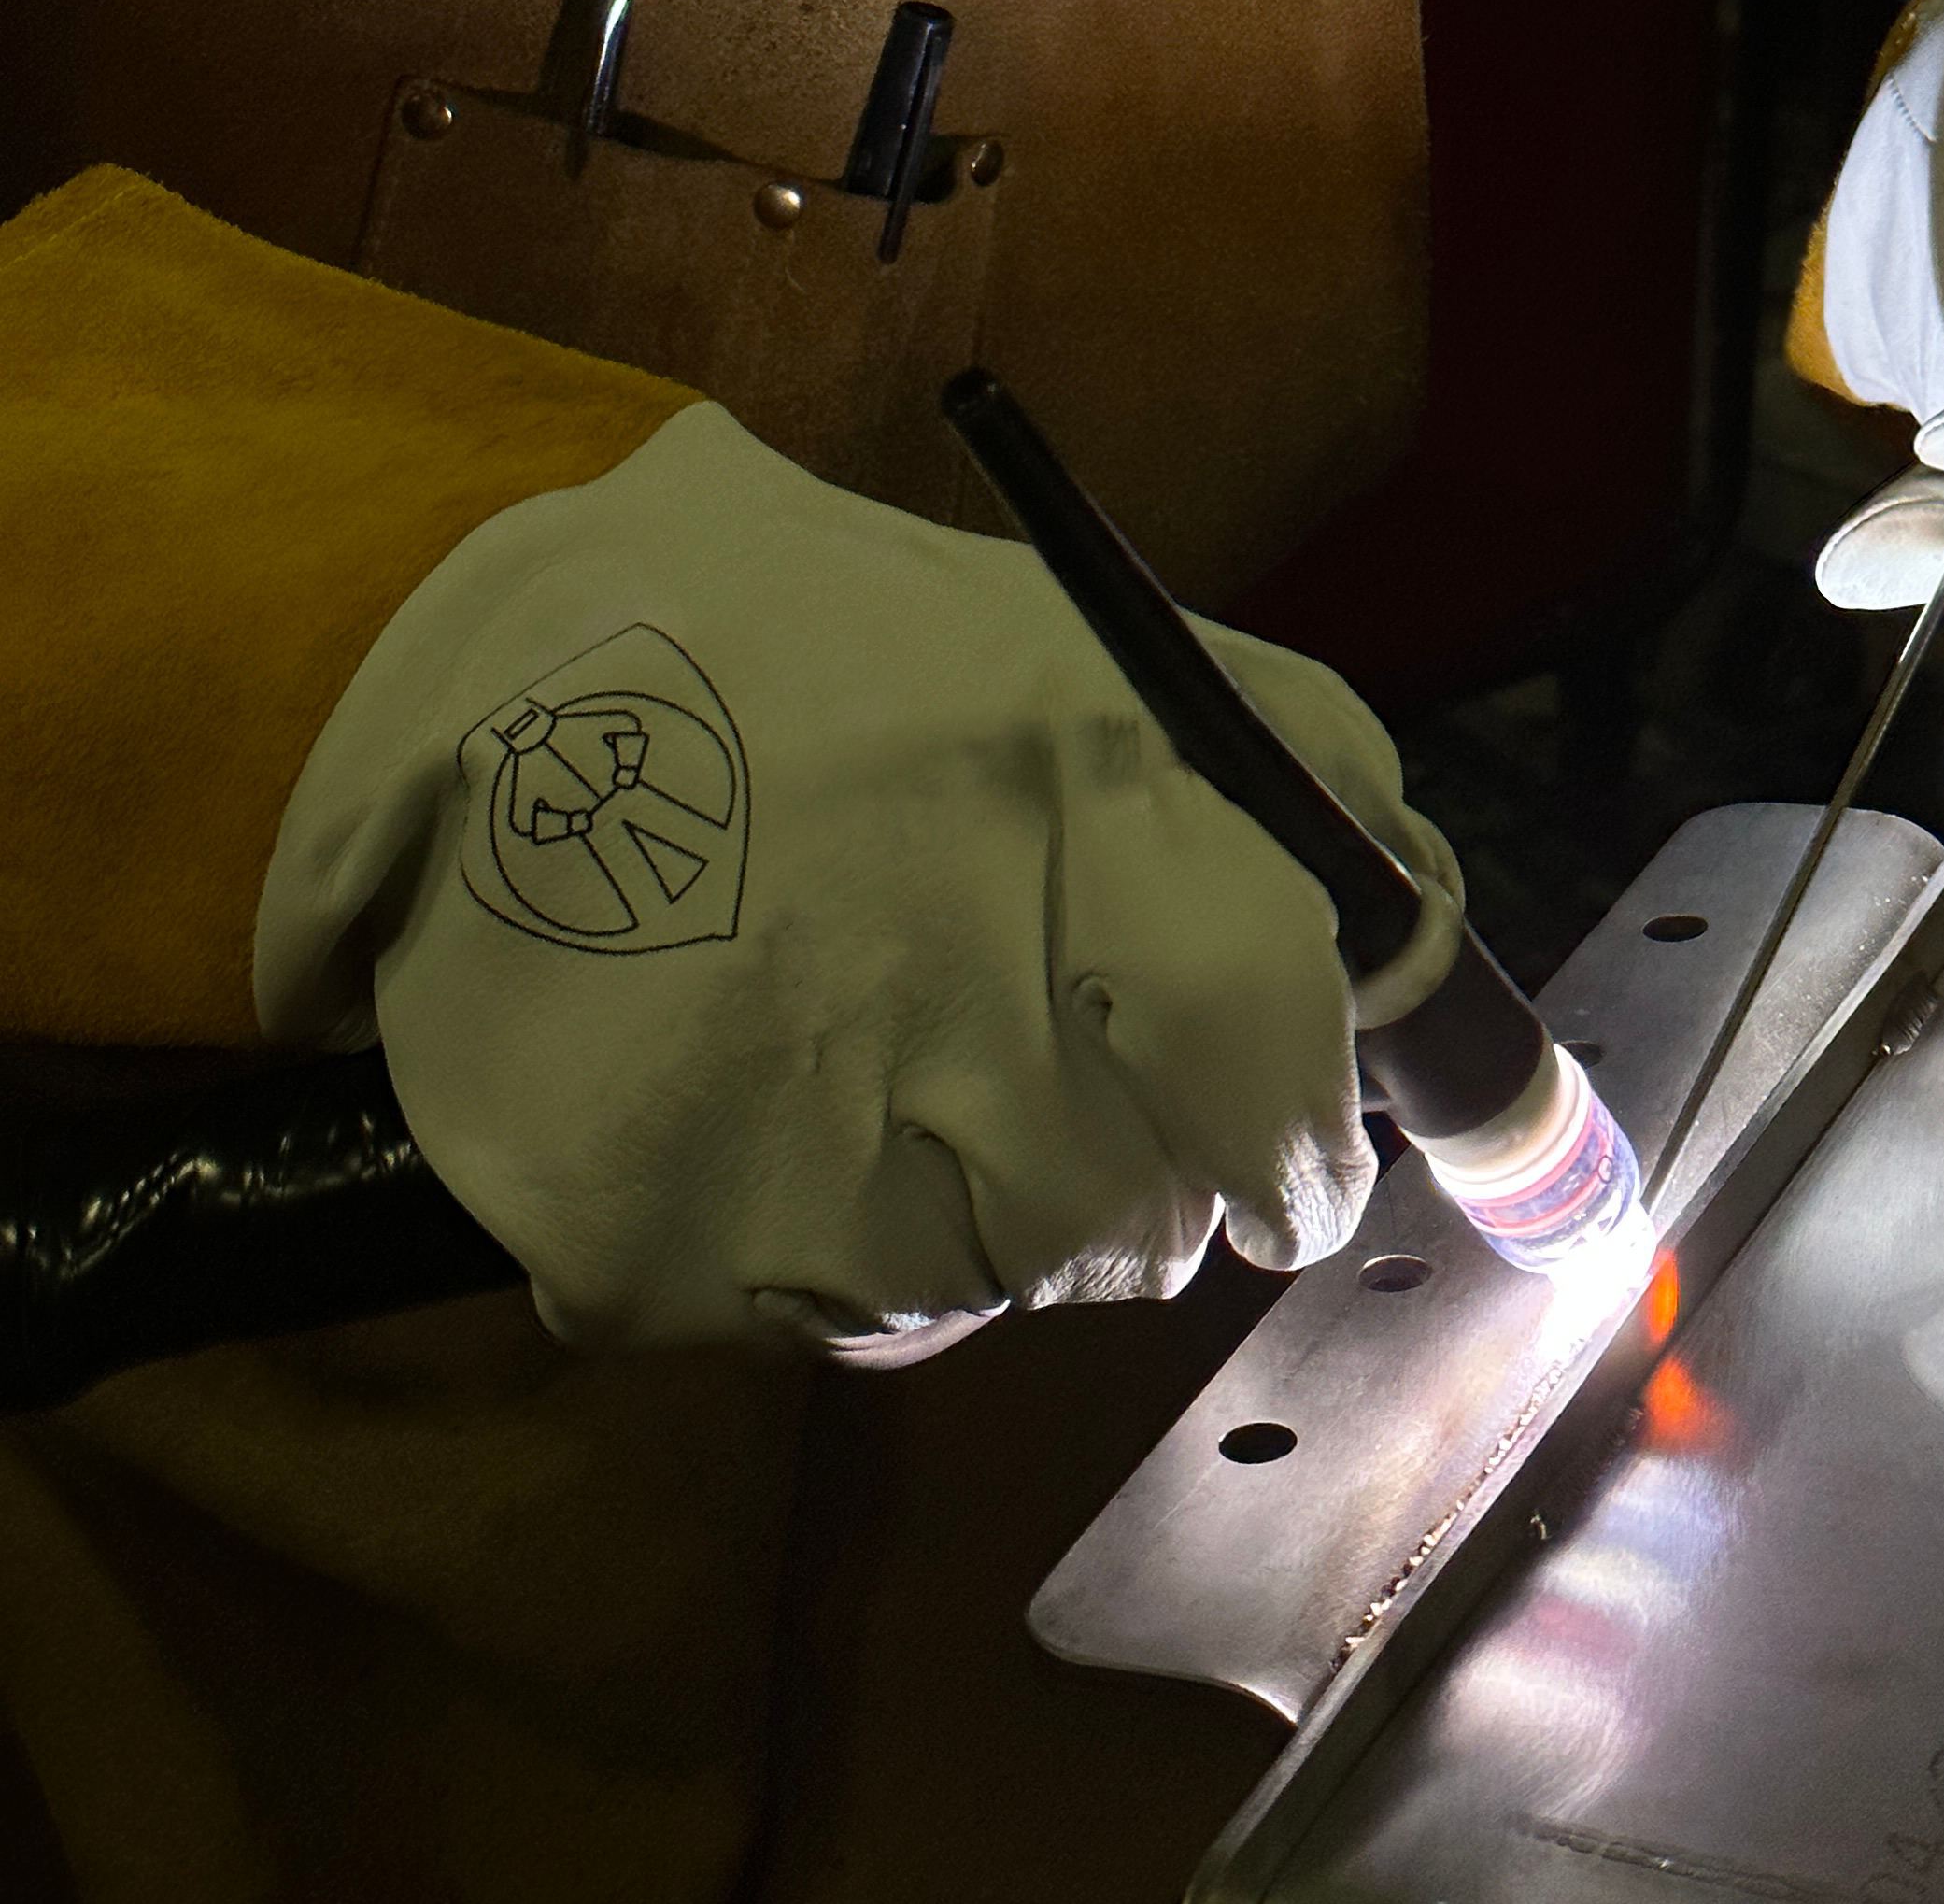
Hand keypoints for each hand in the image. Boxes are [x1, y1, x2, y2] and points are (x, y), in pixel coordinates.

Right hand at [257, 405, 1459, 1355]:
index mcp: (1086, 790)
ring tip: (872, 1047)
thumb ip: (1302, 787)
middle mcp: (953, 965)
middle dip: (1137, 1182)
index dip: (1298, 1139)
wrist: (506, 675)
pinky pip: (825, 1315)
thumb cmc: (834, 646)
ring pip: (994, 1286)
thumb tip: (1425, 979)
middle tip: (1048, 1089)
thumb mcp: (1098, 641)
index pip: (1275, 1059)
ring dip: (972, 1207)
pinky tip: (759, 1093)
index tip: (1290, 1165)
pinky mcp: (652, 1239)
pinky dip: (817, 1237)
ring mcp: (792, 1121)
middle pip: (1141, 1219)